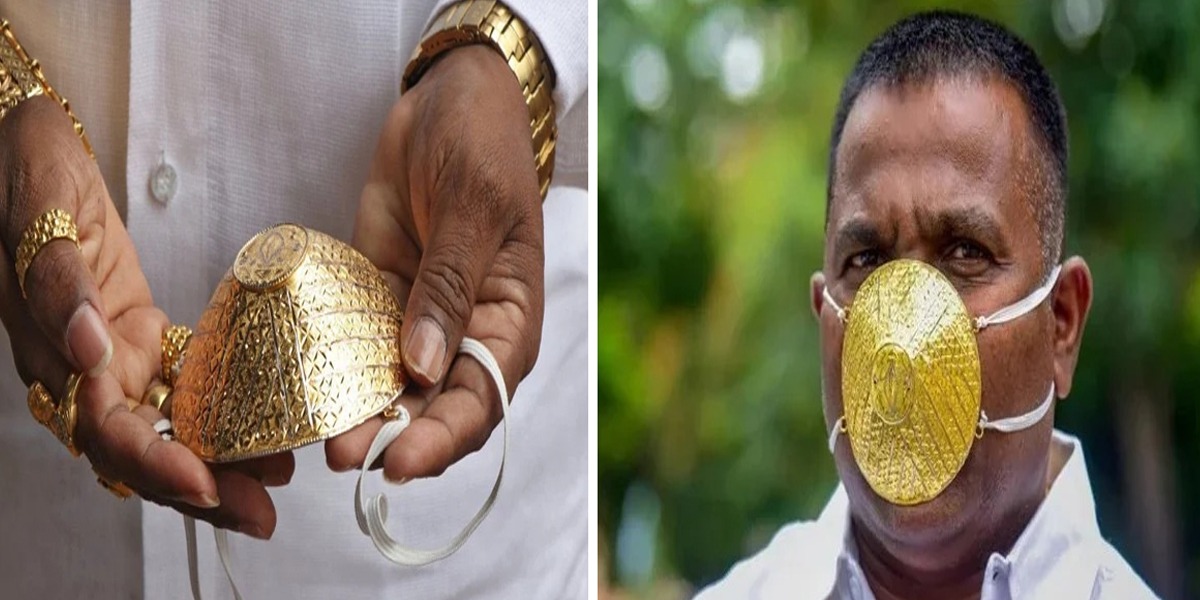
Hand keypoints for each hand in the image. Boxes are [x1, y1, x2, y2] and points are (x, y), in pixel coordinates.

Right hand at [0, 96, 291, 537]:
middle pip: (142, 450)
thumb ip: (58, 285)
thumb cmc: (31, 177)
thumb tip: (87, 348)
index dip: (156, 464)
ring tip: (276, 482)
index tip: (208, 484)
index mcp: (54, 357)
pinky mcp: (140, 336)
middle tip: (264, 514)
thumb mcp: (43, 219)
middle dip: (202, 488)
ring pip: (166, 430)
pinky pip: (180, 389)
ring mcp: (113, 358)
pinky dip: (220, 414)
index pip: (105, 432)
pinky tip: (266, 426)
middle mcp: (84, 371)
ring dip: (217, 462)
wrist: (29, 147)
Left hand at [325, 45, 544, 479]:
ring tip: (315, 434)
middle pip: (434, 409)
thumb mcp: (473, 209)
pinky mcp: (376, 300)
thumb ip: (449, 286)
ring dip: (357, 414)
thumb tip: (425, 366)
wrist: (447, 100)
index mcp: (508, 322)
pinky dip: (332, 371)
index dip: (443, 438)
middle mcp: (465, 335)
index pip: (482, 399)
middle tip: (341, 456)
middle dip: (391, 437)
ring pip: (391, 388)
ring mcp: (418, 321)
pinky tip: (301, 388)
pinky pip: (354, 347)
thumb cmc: (482, 146)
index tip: (399, 462)